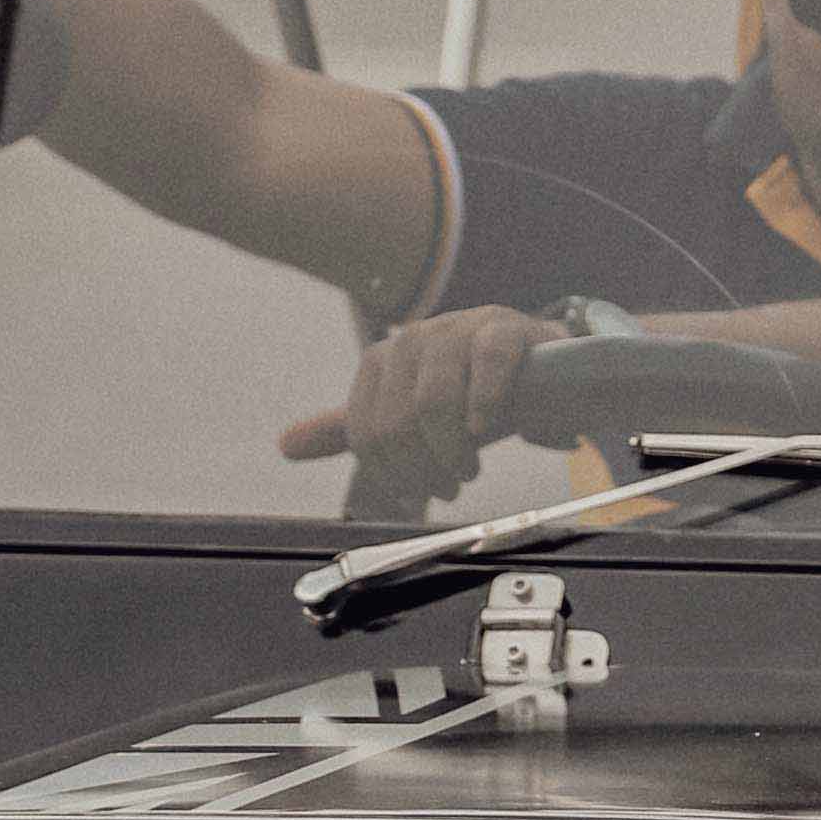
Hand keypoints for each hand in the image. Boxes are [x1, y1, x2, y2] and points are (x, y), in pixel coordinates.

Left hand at [282, 305, 558, 510]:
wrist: (535, 369)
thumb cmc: (467, 394)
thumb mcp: (406, 416)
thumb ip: (350, 430)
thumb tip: (284, 445)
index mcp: (382, 360)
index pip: (366, 433)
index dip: (394, 474)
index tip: (421, 491)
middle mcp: (414, 339)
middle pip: (399, 422)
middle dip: (425, 467)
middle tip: (450, 484)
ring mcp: (460, 328)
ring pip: (436, 398)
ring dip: (454, 450)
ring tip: (469, 468)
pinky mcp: (506, 328)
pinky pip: (489, 361)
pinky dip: (486, 402)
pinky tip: (486, 426)